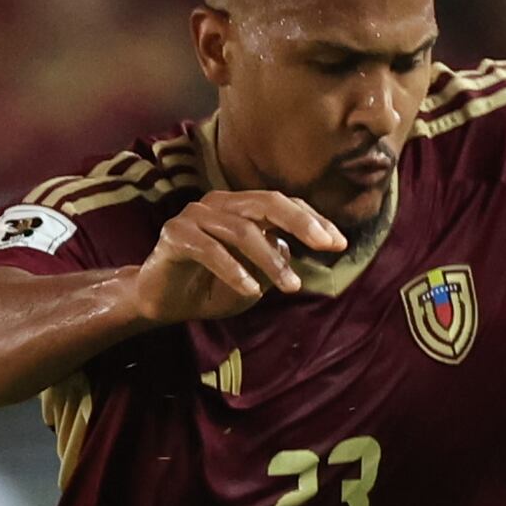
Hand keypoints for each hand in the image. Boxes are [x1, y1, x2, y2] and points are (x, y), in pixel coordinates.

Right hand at [134, 190, 346, 324]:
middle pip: (266, 203)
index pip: (283, 205)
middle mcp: (219, 204)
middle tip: (326, 246)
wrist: (165, 303)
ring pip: (241, 229)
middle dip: (300, 223)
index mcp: (242, 208)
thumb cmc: (212, 287)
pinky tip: (251, 289)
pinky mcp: (174, 234)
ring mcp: (195, 216)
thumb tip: (292, 251)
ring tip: (291, 287)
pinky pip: (209, 249)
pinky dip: (233, 270)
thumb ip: (276, 262)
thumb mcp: (256, 279)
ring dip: (270, 260)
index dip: (312, 220)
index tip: (340, 244)